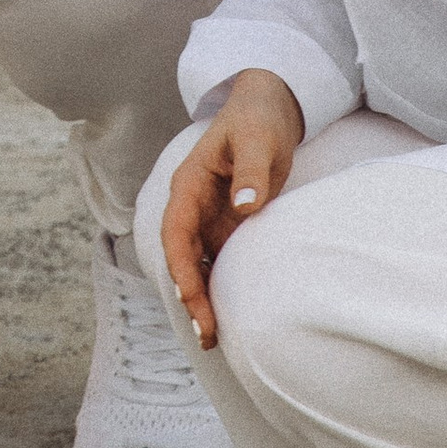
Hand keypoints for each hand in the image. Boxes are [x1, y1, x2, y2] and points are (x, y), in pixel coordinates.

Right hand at [159, 71, 305, 348]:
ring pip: (198, 265)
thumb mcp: (258, 140)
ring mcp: (209, 218)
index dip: (181, 267)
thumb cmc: (259, 120)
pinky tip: (231, 314)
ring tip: (214, 339)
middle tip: (208, 335)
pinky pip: (218, 261)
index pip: (176, 232)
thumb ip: (251, 173)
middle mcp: (193, 206)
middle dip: (191, 296)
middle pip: (183, 257)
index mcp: (189, 185)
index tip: (191, 297)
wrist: (270, 108)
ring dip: (202, 298)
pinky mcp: (227, 225)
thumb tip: (244, 207)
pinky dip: (219, 286)